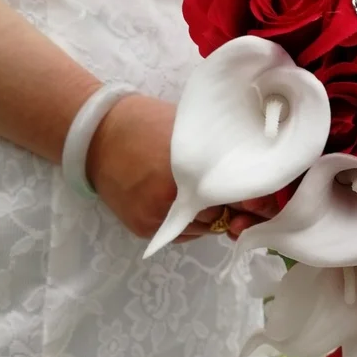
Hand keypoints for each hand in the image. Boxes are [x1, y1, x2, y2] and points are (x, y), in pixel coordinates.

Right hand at [86, 95, 276, 241]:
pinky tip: (184, 200)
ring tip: (205, 192)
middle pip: (223, 217)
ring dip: (212, 216)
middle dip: (233, 208)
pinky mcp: (144, 230)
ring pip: (204, 229)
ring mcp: (156, 219)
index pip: (236, 198)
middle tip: (239, 195)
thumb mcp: (189, 130)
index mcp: (188, 173)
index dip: (254, 200)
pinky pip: (183, 234)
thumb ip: (219, 153)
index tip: (262, 198)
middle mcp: (172, 202)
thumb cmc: (146, 122)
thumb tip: (256, 171)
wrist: (94, 134)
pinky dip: (191, 222)